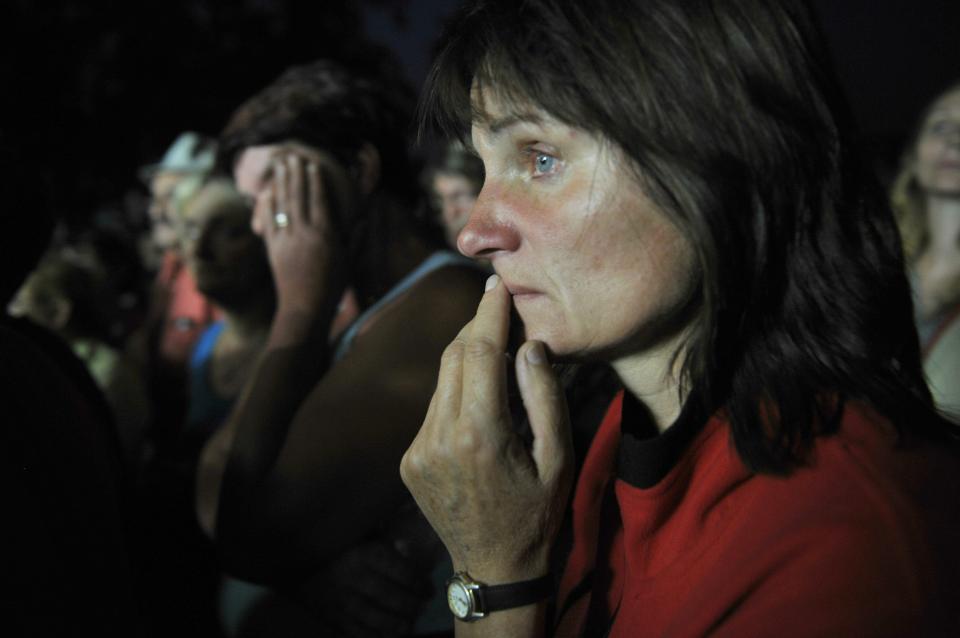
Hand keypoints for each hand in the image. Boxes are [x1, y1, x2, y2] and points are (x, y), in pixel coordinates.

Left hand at [252, 144, 348, 320]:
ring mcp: (287, 239)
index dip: (315, 181)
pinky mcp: (273, 248)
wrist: (305, 307)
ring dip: (281, 183)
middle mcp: (305, 232)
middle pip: (299, 196)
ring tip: (279, 166)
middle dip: (295, 174)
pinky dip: (267, 205)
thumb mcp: (349, 261)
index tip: (313, 165)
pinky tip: (266, 192)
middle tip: (292, 156)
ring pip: (283, 204)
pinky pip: (269, 221)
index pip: (320, 200)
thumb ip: (355, 238)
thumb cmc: (333, 287)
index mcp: (326, 234)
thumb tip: (364, 219)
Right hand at [293, 540, 430, 637]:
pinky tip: (388, 635)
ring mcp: (343, 603)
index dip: (420, 583)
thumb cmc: (329, 542)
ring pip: (380, 621)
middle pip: (395, 599)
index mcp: (364, 555)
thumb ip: (380, 539)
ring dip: (400, 625)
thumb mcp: (356, 532)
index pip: (403, 573)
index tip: (428, 587)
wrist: (287, 560)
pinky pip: (359, 634)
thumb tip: (407, 548)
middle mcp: (355, 580)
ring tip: (409, 623)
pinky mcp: (332, 619)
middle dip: (413, 605)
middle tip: (422, 605)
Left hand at [400, 274, 573, 582]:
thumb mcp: (559, 458)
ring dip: (465, 357)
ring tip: (494, 346)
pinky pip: (434, 408)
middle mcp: (440, 437)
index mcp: (480, 435)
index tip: (497, 283)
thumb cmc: (538, 514)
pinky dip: (455, 391)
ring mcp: (418, 450)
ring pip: (441, 380)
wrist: (494, 568)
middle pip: (454, 357)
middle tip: (498, 305)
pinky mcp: (409, 460)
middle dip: (476, 327)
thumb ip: (545, 397)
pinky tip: (479, 396)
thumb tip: (529, 345)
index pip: (479, 352)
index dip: (489, 313)